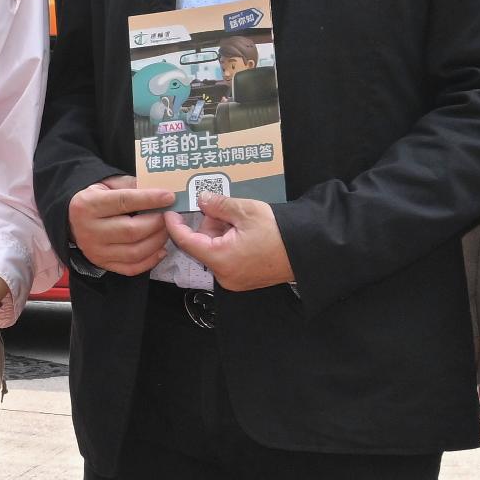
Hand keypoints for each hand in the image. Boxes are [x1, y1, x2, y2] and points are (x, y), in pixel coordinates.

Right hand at [68, 178, 179, 277]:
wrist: (72, 219)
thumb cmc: (96, 198)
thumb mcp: (109, 184)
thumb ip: (132, 185)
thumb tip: (160, 192)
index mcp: (87, 205)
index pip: (124, 202)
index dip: (149, 199)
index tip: (169, 197)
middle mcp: (89, 231)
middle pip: (132, 231)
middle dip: (157, 223)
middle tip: (169, 216)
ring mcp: (95, 251)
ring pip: (135, 252)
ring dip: (157, 241)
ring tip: (165, 230)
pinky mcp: (102, 264)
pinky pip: (132, 268)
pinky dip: (151, 260)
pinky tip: (160, 249)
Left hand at [160, 193, 293, 290]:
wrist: (309, 249)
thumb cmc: (279, 231)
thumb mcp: (246, 211)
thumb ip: (218, 205)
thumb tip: (200, 199)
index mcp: (220, 259)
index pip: (186, 242)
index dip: (175, 225)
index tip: (169, 212)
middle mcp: (224, 275)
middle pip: (202, 245)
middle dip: (209, 225)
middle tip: (223, 209)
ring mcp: (235, 280)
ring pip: (215, 251)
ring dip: (221, 233)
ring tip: (240, 220)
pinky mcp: (245, 280)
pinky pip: (227, 259)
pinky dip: (230, 243)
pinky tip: (245, 231)